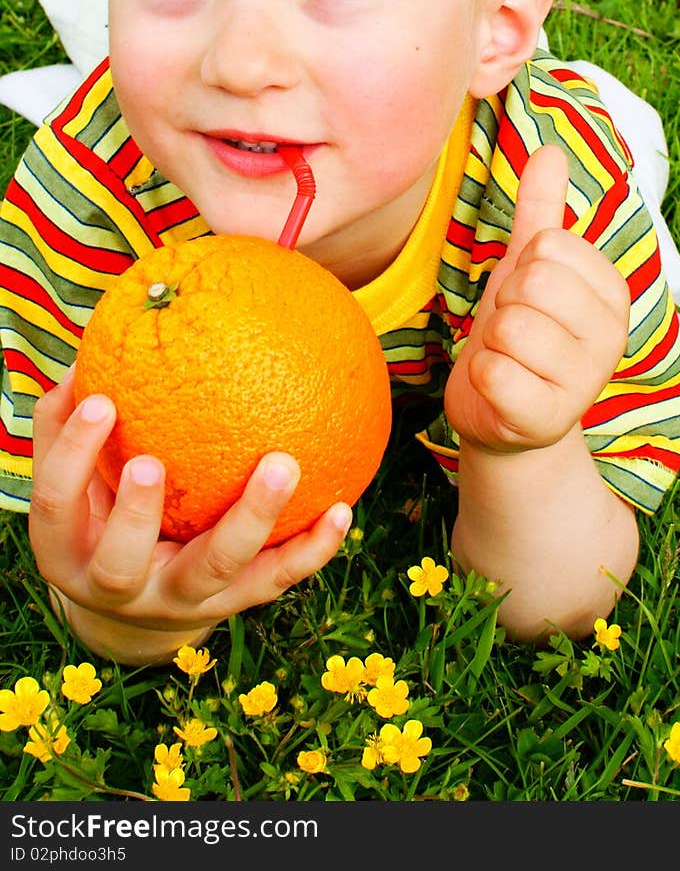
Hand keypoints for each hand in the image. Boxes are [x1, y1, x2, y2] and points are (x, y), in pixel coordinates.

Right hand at [28, 368, 350, 659]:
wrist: (138, 607)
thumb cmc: (103, 510)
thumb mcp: (79, 478)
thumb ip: (73, 422)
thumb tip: (89, 350)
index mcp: (68, 550)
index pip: (57, 505)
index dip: (72, 455)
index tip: (102, 400)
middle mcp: (120, 586)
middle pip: (121, 564)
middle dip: (136, 515)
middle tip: (152, 461)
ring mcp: (182, 599)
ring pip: (217, 570)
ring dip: (251, 519)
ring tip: (282, 465)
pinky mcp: (234, 603)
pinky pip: (277, 576)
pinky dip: (313, 548)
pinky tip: (343, 507)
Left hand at [445, 144, 629, 452]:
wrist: (505, 416)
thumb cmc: (519, 335)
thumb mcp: (528, 268)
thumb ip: (542, 210)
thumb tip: (550, 149)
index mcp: (613, 291)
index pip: (547, 245)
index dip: (520, 268)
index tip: (528, 299)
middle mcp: (612, 337)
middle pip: (529, 282)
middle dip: (503, 304)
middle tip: (512, 332)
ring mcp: (585, 383)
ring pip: (508, 327)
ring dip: (490, 343)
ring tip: (507, 360)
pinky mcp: (547, 421)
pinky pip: (493, 372)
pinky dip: (481, 377)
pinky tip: (499, 390)